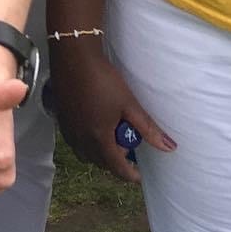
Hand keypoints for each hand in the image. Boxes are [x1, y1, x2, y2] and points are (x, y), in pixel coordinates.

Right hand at [51, 42, 174, 183]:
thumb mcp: (129, 104)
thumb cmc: (103, 80)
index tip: (139, 174)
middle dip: (115, 162)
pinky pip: (74, 142)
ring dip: (99, 154)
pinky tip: (92, 126)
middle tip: (127, 147)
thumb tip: (169, 147)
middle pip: (100, 163)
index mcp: (100, 138)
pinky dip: (86, 143)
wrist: (73, 57)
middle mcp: (81, 139)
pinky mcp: (61, 119)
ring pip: (85, 154)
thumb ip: (148, 128)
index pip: (117, 168)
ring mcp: (68, 130)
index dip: (130, 174)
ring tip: (109, 138)